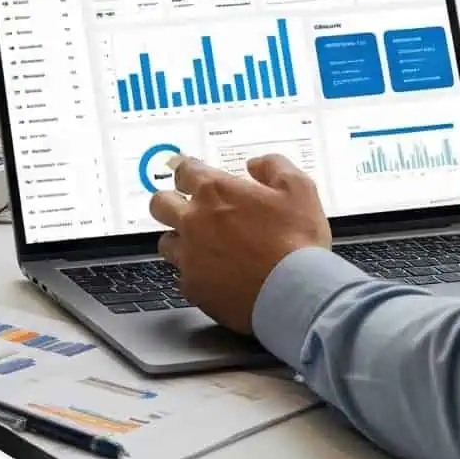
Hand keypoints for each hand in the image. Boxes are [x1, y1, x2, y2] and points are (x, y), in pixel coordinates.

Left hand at [146, 154, 331, 335]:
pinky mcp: (193, 287)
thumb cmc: (298, 241)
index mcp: (215, 191)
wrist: (296, 293)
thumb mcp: (299, 188)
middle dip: (170, 203)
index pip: (184, 170)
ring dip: (180, 241)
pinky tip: (215, 277)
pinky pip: (183, 277)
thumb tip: (255, 164)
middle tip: (186, 209)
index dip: (189, 172)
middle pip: (160, 203)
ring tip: (202, 248)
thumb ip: (273, 166)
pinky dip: (196, 275)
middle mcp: (194, 220)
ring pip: (166, 243)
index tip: (192, 176)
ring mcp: (189, 255)